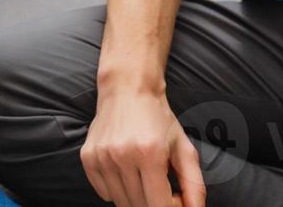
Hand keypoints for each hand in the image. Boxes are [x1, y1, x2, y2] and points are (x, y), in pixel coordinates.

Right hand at [81, 87, 205, 206]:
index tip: (174, 198)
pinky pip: (104, 193)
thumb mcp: (183, 147)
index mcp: (150, 153)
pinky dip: (117, 190)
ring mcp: (102, 157)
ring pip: (121, 202)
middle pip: (140, 206)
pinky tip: (126, 171)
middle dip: (154, 202)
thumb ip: (194, 184)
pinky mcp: (88, 158)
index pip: (159, 206)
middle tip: (160, 186)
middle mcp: (123, 155)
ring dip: (136, 198)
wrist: (127, 88)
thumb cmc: (158, 118)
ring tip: (143, 178)